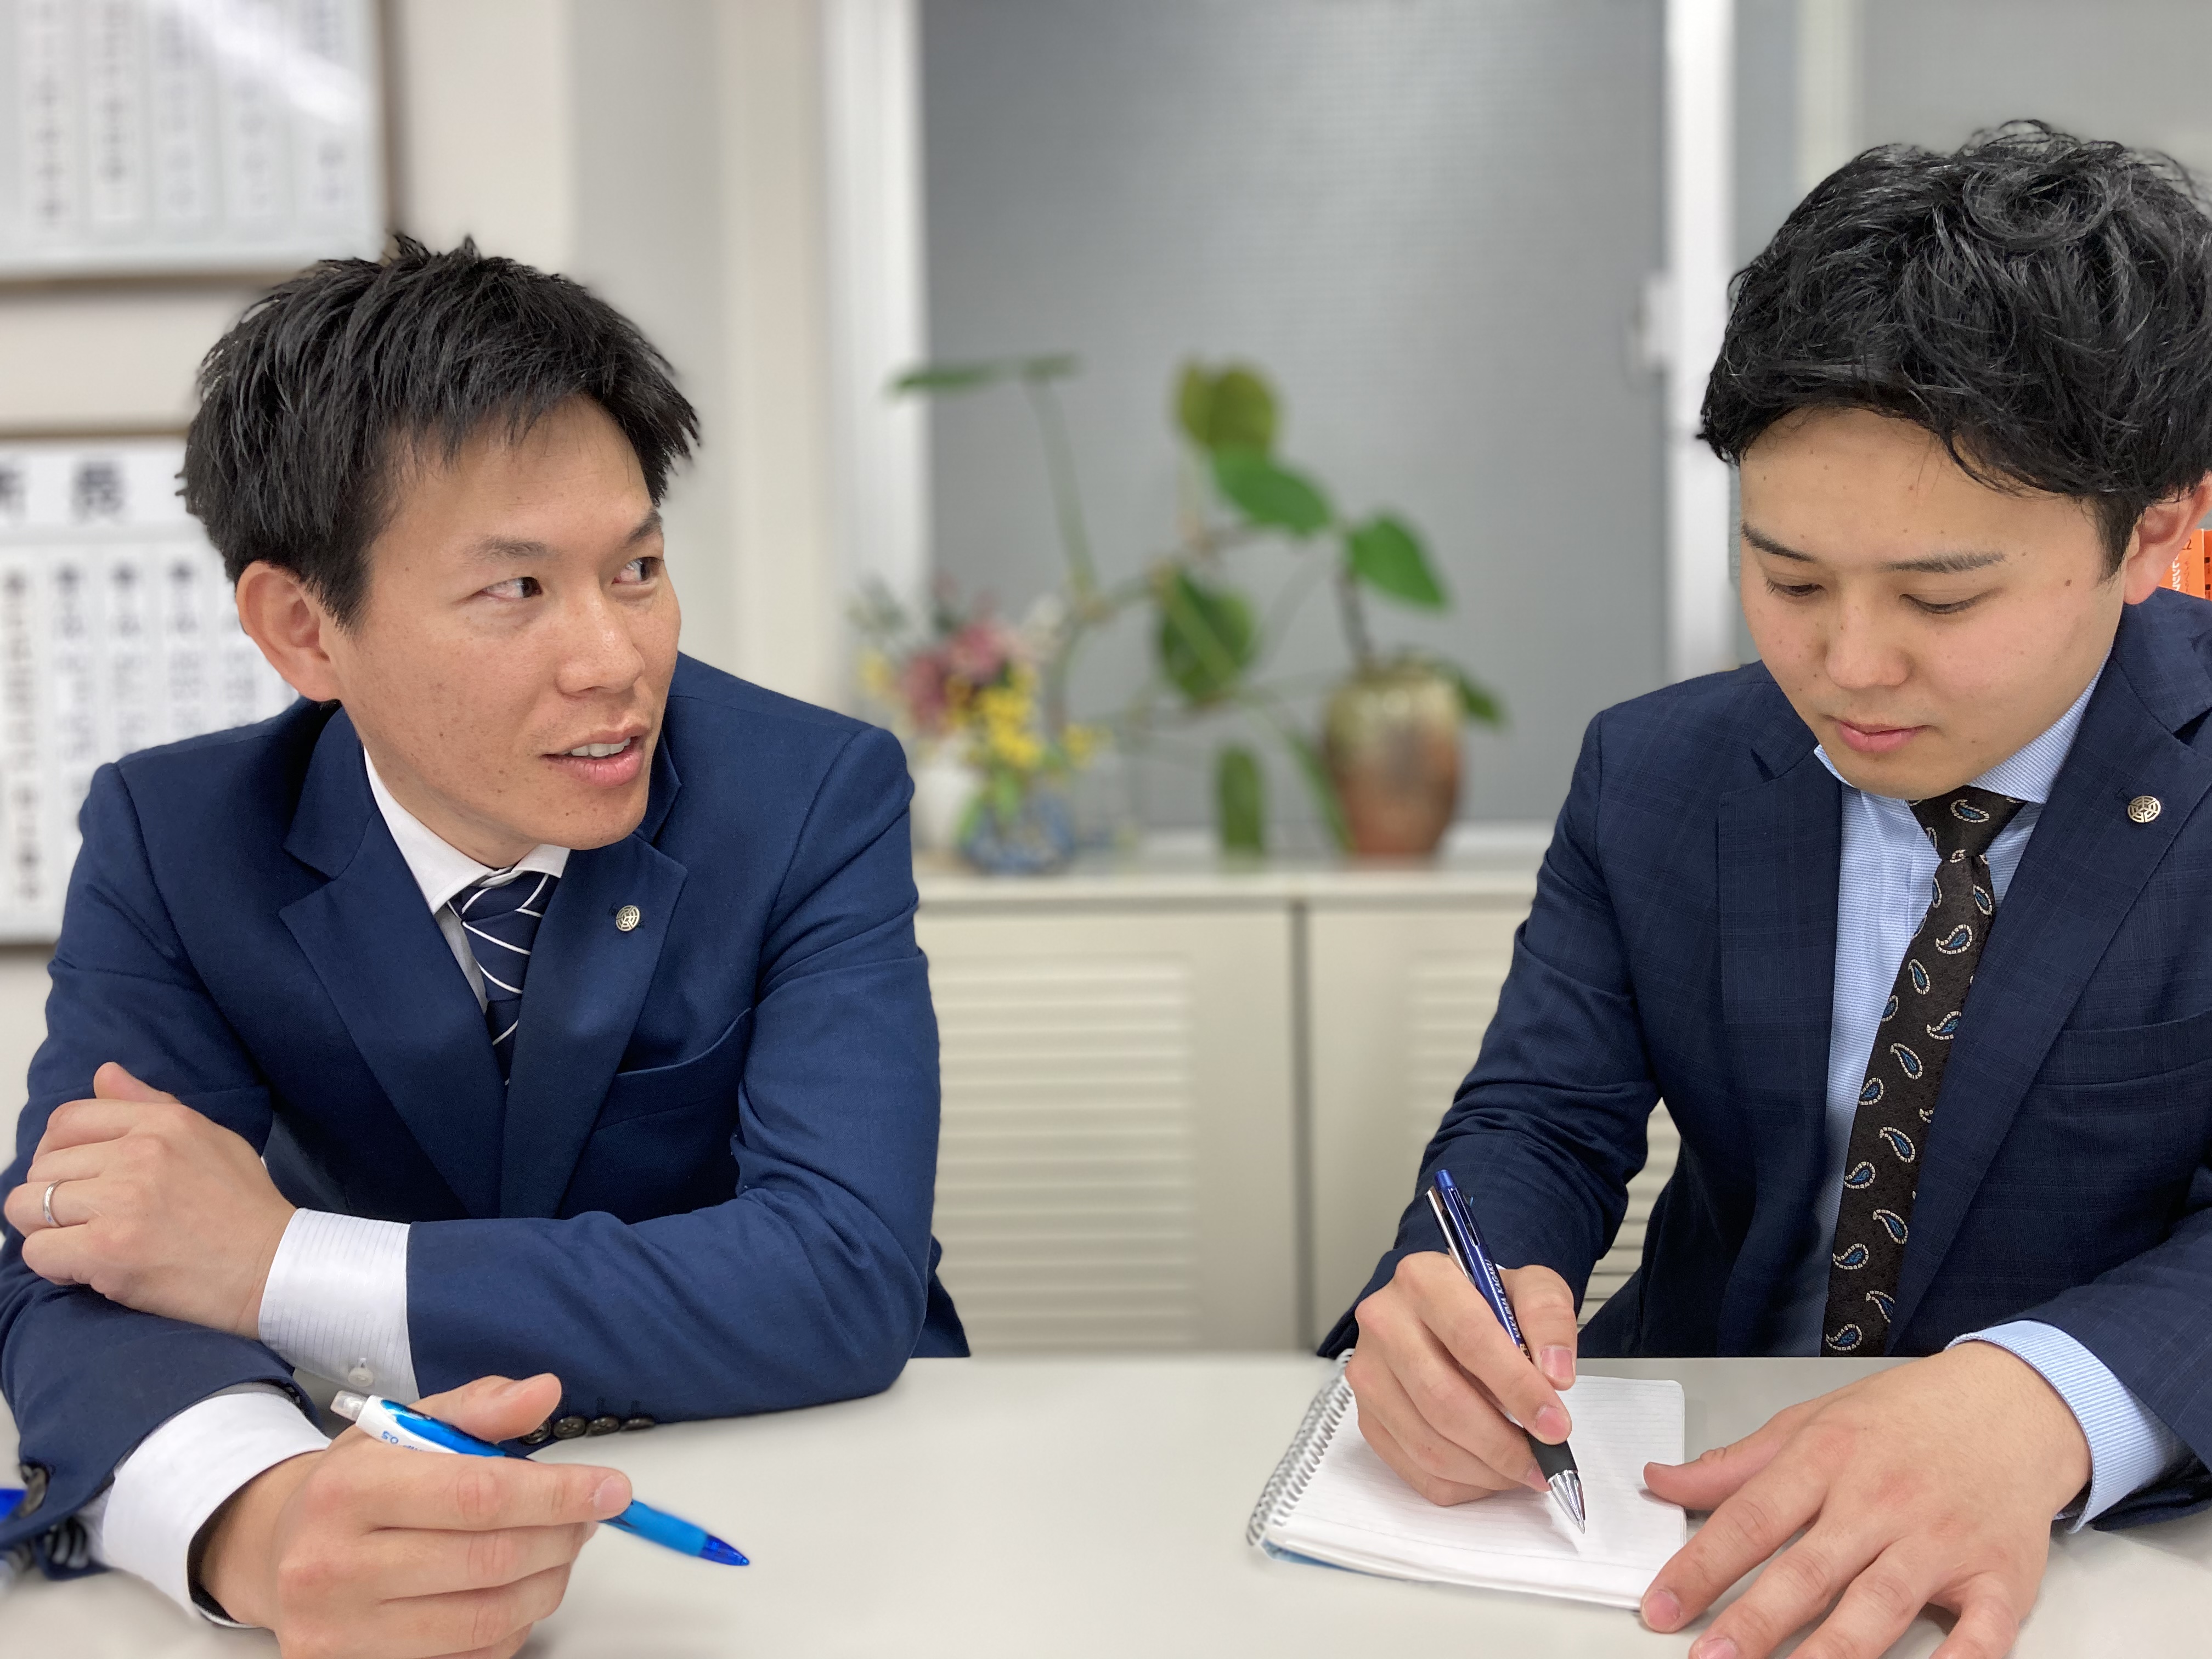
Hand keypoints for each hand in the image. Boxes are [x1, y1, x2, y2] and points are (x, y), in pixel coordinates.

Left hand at [3, 1061, 293, 1337]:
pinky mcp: (107, 1251)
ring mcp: (120, 1202)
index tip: (77, 1177)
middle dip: (54, 1195)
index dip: (56, 1151)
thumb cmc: (245, 1206)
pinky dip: (54, 1263)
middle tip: (88, 1218)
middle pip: (42, 1167)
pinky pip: (38, 1250)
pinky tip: (86, 1267)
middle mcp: (138, 1154)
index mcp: (163, 1123)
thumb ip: (152, 1105)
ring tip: (80, 1241)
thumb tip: (104, 1074)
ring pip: (28, 1206)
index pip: (67, 1121)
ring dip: (47, 1229)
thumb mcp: (211, 1137)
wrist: (272, 1267)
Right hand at [198, 1373, 628, 1656]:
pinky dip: (511, 1627)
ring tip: (557, 1551)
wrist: (279, 1552)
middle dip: (561, 1538)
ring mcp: (339, 1632)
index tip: (611, 1489)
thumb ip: (480, 1408)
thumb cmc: (355, 1487)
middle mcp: (331, 1566)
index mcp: (347, 1490)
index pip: (478, 1495)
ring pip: (487, 1620)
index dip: (558, 1494)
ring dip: (546, 1584)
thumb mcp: (405, 1427)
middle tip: (587, 1518)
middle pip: (489, 1561)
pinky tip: (512, 1591)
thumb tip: (543, 1392)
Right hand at [1344, 1250, 1579, 1502]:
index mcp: (1423, 1279)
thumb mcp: (1530, 1287)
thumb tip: (1554, 1374)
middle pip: (1442, 1399)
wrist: (1445, 1313)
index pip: (1469, 1338)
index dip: (1517, 1388)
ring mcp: (1369, 1373)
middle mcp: (1384, 1322)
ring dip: (1486, 1469)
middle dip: (1503, 1442)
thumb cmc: (1486, 1304)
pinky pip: (1415, 1467)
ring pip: (1427, 1442)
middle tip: (1545, 1461)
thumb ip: (1549, 1317)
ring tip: (1525, 1469)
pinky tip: (1492, 1472)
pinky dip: (1462, 1483)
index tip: (1554, 1424)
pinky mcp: (1367, 1415)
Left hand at [1639, 1343, 2090, 1658]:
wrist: (2012, 1405)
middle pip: (1807, 1572)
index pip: (1750, 1520)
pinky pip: (1978, 1635)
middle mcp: (1879, 1503)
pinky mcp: (1998, 1579)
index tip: (1660, 1609)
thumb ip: (1736, 1465)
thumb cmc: (1902, 1416)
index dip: (1701, 1568)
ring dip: (1828, 1655)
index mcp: (1826, 1460)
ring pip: (1876, 1608)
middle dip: (1754, 1623)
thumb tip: (1659, 1480)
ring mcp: (1940, 1543)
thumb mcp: (1810, 1422)